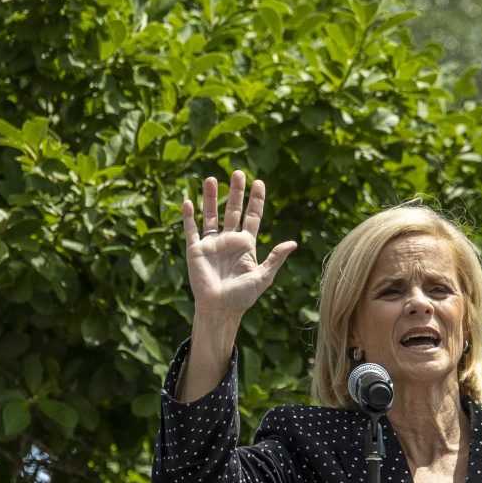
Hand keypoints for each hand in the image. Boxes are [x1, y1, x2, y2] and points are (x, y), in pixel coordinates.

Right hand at [179, 171, 296, 327]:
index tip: (259, 182)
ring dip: (210, 197)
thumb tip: (293, 243)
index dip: (256, 200)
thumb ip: (275, 258)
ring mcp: (212, 244)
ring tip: (211, 178)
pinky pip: (191, 229)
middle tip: (238, 173)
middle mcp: (229, 240)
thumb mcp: (263, 277)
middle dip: (235, 192)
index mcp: (246, 245)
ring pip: (211, 215)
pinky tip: (188, 201)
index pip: (252, 217)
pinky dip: (189, 216)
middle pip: (232, 210)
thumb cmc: (242, 297)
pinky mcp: (195, 250)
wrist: (220, 310)